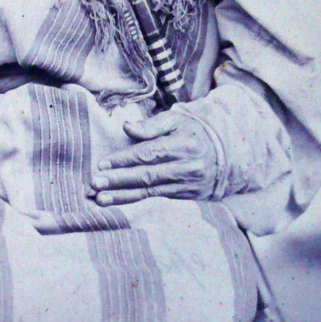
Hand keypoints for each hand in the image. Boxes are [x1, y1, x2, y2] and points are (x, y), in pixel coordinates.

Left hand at [88, 109, 216, 205]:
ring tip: (101, 198)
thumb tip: (126, 127)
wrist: (224, 155)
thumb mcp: (176, 120)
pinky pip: (157, 198)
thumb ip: (151, 124)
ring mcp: (187, 185)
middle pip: (147, 175)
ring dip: (123, 195)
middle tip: (96, 183)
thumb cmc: (192, 132)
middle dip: (119, 180)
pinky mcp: (185, 196)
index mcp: (183, 145)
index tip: (102, 163)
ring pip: (150, 190)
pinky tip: (119, 202)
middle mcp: (186, 167)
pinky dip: (136, 200)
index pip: (149, 153)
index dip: (124, 159)